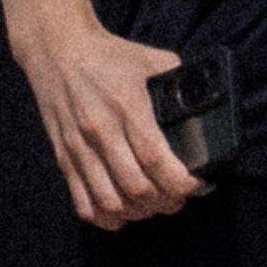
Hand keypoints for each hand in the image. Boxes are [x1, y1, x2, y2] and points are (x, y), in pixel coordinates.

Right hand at [18, 27, 196, 226]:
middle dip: (165, 201)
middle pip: (136, 188)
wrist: (58, 50)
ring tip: (152, 205)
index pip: (155, 158)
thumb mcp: (151, 60)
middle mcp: (101, 130)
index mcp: (127, 106)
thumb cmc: (110, 56)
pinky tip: (122, 212)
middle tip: (177, 197)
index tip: (194, 184)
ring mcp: (79, 147)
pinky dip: (105, 216)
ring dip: (138, 212)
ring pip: (110, 201)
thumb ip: (179, 82)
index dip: (179, 182)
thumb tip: (208, 101)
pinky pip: (82, 201)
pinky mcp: (64, 157)